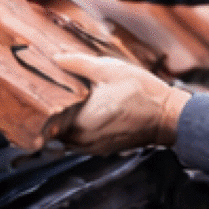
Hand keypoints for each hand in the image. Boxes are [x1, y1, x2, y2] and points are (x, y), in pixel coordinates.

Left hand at [53, 53, 190, 154]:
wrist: (167, 116)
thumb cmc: (141, 92)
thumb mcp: (109, 69)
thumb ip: (78, 64)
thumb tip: (56, 58)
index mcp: (80, 120)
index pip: (45, 120)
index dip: (40, 105)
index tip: (40, 92)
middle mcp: (82, 140)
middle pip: (53, 130)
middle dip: (52, 114)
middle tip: (54, 94)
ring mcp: (92, 148)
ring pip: (65, 138)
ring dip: (65, 124)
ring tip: (71, 104)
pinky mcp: (102, 150)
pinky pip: (80, 142)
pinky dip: (78, 130)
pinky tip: (87, 114)